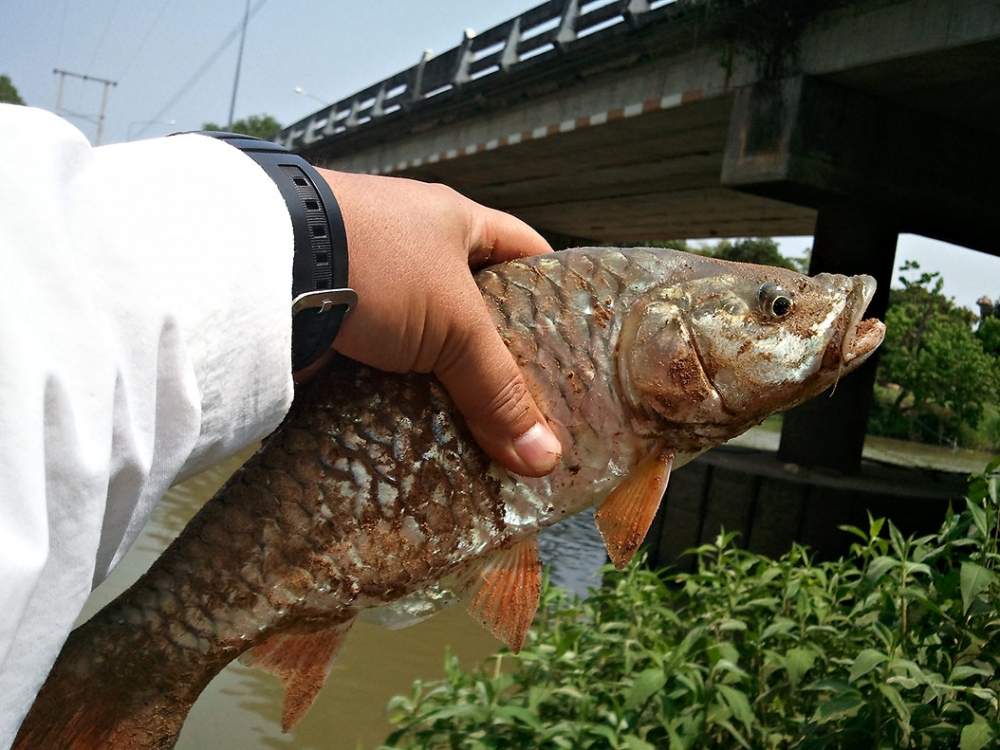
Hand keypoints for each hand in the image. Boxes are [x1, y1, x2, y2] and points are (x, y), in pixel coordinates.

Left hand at [306, 170, 561, 477]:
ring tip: (483, 437)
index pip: (524, 251)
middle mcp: (415, 250)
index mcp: (454, 222)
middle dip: (499, 358)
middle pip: (475, 310)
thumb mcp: (455, 324)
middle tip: (531, 410)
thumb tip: (544, 459)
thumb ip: (499, 389)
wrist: (262, 269)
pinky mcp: (336, 326)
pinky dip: (401, 399)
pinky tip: (422, 436)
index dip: (554, 292)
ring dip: (447, 386)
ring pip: (428, 346)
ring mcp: (372, 288)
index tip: (575, 344)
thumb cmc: (377, 266)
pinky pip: (384, 368)